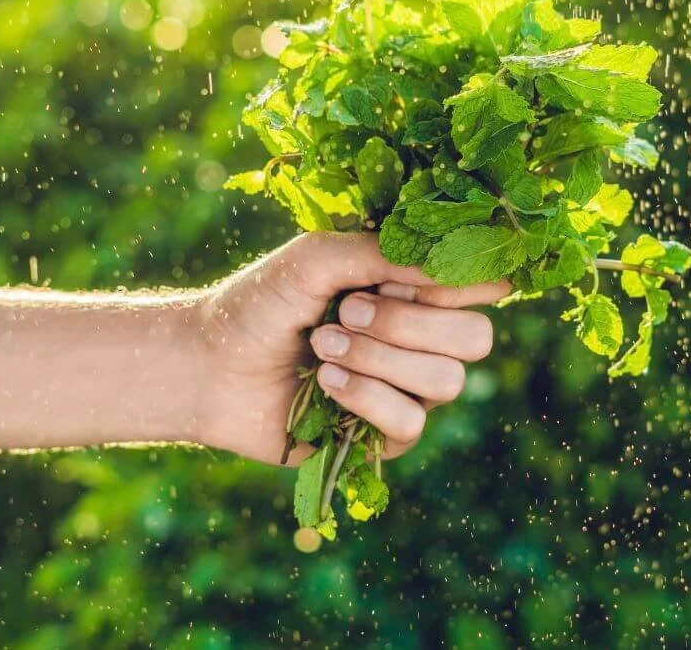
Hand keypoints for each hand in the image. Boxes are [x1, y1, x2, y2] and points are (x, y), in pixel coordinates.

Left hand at [193, 231, 507, 464]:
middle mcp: (422, 339)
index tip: (404, 276)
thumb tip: (446, 263)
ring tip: (323, 346)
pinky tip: (326, 382)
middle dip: (410, 324)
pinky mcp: (385, 436)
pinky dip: (366, 398)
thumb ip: (382, 254)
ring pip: (446, 381)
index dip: (460, 282)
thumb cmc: (263, 301)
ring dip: (379, 360)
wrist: (210, 364)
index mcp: (414, 290)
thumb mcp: (318, 258)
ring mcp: (407, 389)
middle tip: (350, 310)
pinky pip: (410, 422)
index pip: (480, 286)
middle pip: (476, 338)